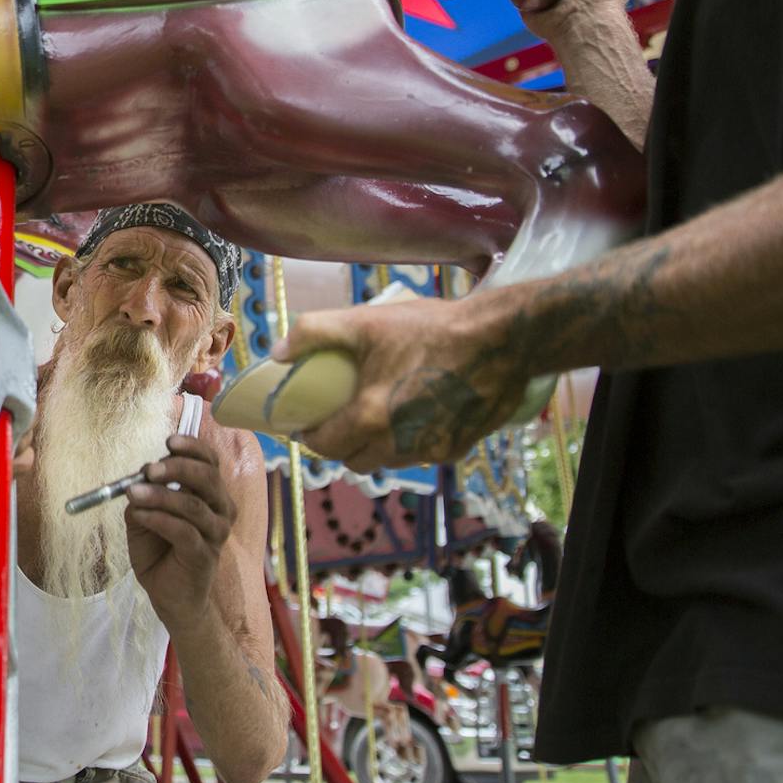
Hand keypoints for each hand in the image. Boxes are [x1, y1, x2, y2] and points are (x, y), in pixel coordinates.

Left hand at [123, 434, 235, 631]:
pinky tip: (140, 515)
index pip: (210, 462)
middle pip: (207, 478)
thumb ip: (144, 492)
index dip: (192, 447)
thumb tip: (141, 472)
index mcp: (210, 494)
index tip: (168, 441)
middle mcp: (220, 510)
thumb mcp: (144, 515)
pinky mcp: (204, 556)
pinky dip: (159, 519)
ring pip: (193, 505)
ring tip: (133, 492)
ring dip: (161, 495)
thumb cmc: (159, 550)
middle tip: (148, 469)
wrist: (168, 595)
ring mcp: (215, 534)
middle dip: (177, 467)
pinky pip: (184, 531)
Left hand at [282, 295, 527, 471]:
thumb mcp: (366, 321)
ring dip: (375, 445)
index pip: (324, 446)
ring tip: (375, 414)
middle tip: (338, 418)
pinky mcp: (457, 450)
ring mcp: (431, 452)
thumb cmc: (432, 329)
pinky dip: (410, 442)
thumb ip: (314, 333)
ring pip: (388, 461)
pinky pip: (421, 456)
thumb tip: (278, 352)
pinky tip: (414, 414)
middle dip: (341, 444)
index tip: (307, 421)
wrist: (504, 339)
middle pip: (354, 460)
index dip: (310, 435)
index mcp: (370, 418)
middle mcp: (399, 445)